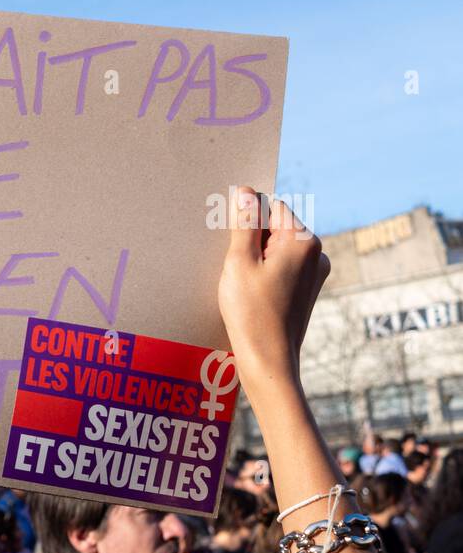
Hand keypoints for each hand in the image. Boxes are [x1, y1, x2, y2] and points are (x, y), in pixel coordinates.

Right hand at [217, 186, 328, 393]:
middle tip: (237, 270)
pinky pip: (283, 267)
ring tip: (244, 286)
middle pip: (276, 227)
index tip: (235, 248)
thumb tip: (246, 192)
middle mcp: (317, 253)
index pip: (271, 207)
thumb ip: (243, 224)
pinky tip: (253, 295)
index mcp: (304, 240)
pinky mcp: (308, 289)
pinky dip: (265, 274)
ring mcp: (315, 272)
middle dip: (252, 242)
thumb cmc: (251, 313)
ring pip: (277, 248)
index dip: (247, 223)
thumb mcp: (239, 263)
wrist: (268, 360)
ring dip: (257, 259)